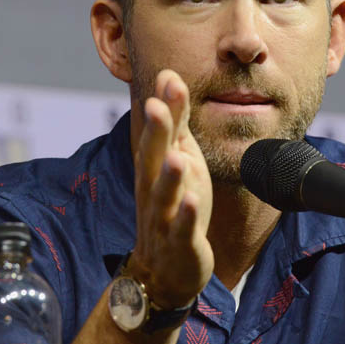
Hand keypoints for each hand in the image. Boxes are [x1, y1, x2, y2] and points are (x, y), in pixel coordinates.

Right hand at [130, 69, 213, 309]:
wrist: (164, 268)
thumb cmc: (173, 204)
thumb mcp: (177, 157)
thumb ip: (174, 120)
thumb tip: (169, 75)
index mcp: (154, 165)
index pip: (158, 132)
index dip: (164, 106)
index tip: (169, 77)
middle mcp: (153, 188)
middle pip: (152, 157)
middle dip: (155, 132)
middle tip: (155, 105)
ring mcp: (164, 216)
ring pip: (164, 194)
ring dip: (169, 175)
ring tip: (177, 156)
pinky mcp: (179, 243)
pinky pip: (181, 228)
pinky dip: (185, 216)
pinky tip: (192, 201)